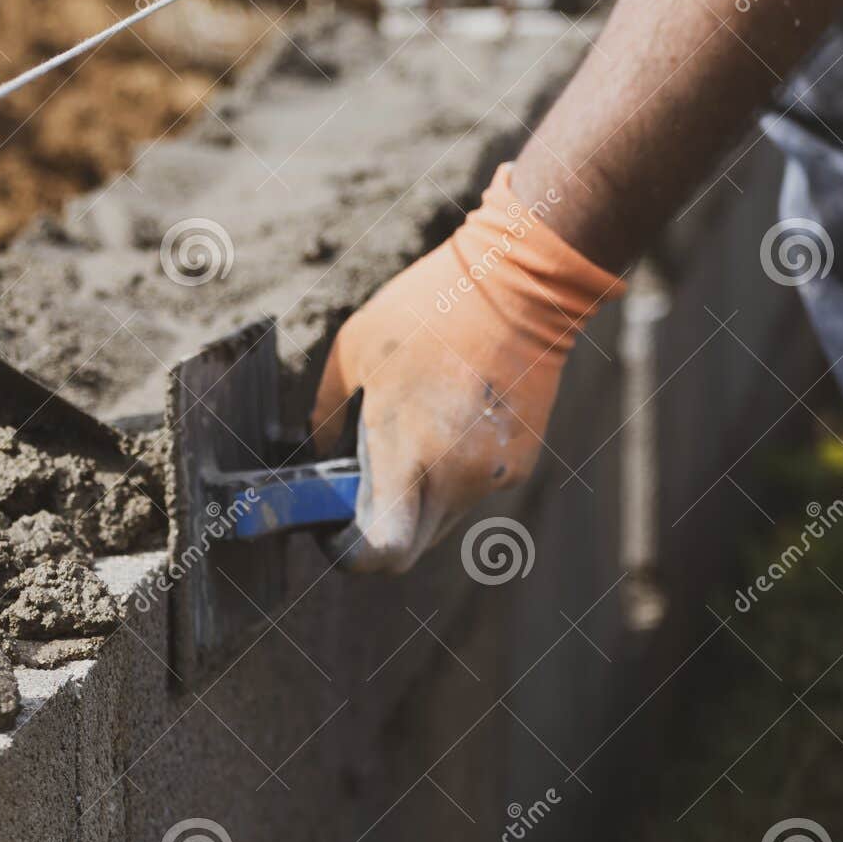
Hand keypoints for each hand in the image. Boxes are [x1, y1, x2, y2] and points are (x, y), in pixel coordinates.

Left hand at [310, 164, 624, 572]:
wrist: (520, 286)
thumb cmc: (425, 312)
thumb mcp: (350, 356)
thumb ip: (326, 418)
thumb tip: (322, 457)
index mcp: (408, 453)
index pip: (382, 550)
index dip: (349, 555)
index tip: (330, 533)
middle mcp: (455, 477)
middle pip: (408, 548)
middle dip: (376, 534)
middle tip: (353, 496)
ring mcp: (493, 475)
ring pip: (439, 521)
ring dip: (413, 503)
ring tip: (404, 441)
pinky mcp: (520, 465)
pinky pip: (470, 491)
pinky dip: (448, 477)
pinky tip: (444, 423)